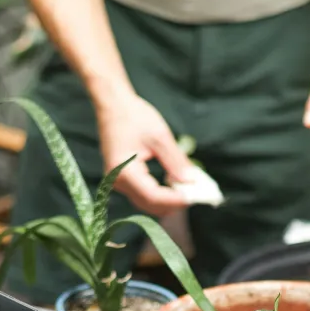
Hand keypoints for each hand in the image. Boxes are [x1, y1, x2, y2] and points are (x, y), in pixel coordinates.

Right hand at [98, 92, 197, 215]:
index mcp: (124, 170)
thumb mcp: (160, 137)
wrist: (113, 105)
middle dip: (173, 204)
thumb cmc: (134, 116)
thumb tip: (192, 182)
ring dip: (167, 202)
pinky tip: (174, 188)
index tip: (194, 197)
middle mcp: (117, 181)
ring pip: (145, 203)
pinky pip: (141, 195)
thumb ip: (176, 161)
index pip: (152, 196)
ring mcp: (117, 182)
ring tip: (188, 192)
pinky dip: (158, 195)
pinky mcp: (121, 179)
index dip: (175, 200)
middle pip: (148, 204)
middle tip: (196, 196)